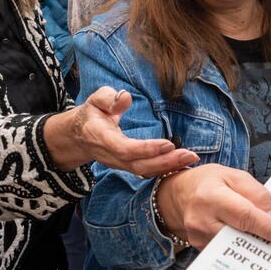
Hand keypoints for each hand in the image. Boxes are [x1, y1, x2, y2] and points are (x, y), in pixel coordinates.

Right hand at [44, 88, 197, 175]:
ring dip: (168, 167)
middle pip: (138, 165)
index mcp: (100, 138)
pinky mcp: (127, 166)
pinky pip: (146, 171)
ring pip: (144, 171)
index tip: (169, 144)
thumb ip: (108, 98)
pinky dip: (164, 169)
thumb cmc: (92, 113)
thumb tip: (125, 97)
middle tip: (190, 155)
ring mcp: (118, 164)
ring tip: (191, 159)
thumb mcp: (95, 99)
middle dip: (165, 162)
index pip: (124, 149)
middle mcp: (110, 155)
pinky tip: (182, 164)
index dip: (146, 149)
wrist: (80, 135)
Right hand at [156, 164, 270, 248]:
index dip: (269, 229)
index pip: (245, 216)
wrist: (180, 195)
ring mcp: (199, 238)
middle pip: (242, 236)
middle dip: (267, 241)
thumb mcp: (234, 176)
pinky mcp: (201, 249)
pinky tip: (256, 247)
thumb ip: (257, 194)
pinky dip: (245, 250)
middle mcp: (202, 220)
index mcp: (211, 196)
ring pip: (236, 248)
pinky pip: (229, 252)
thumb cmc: (209, 183)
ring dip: (258, 247)